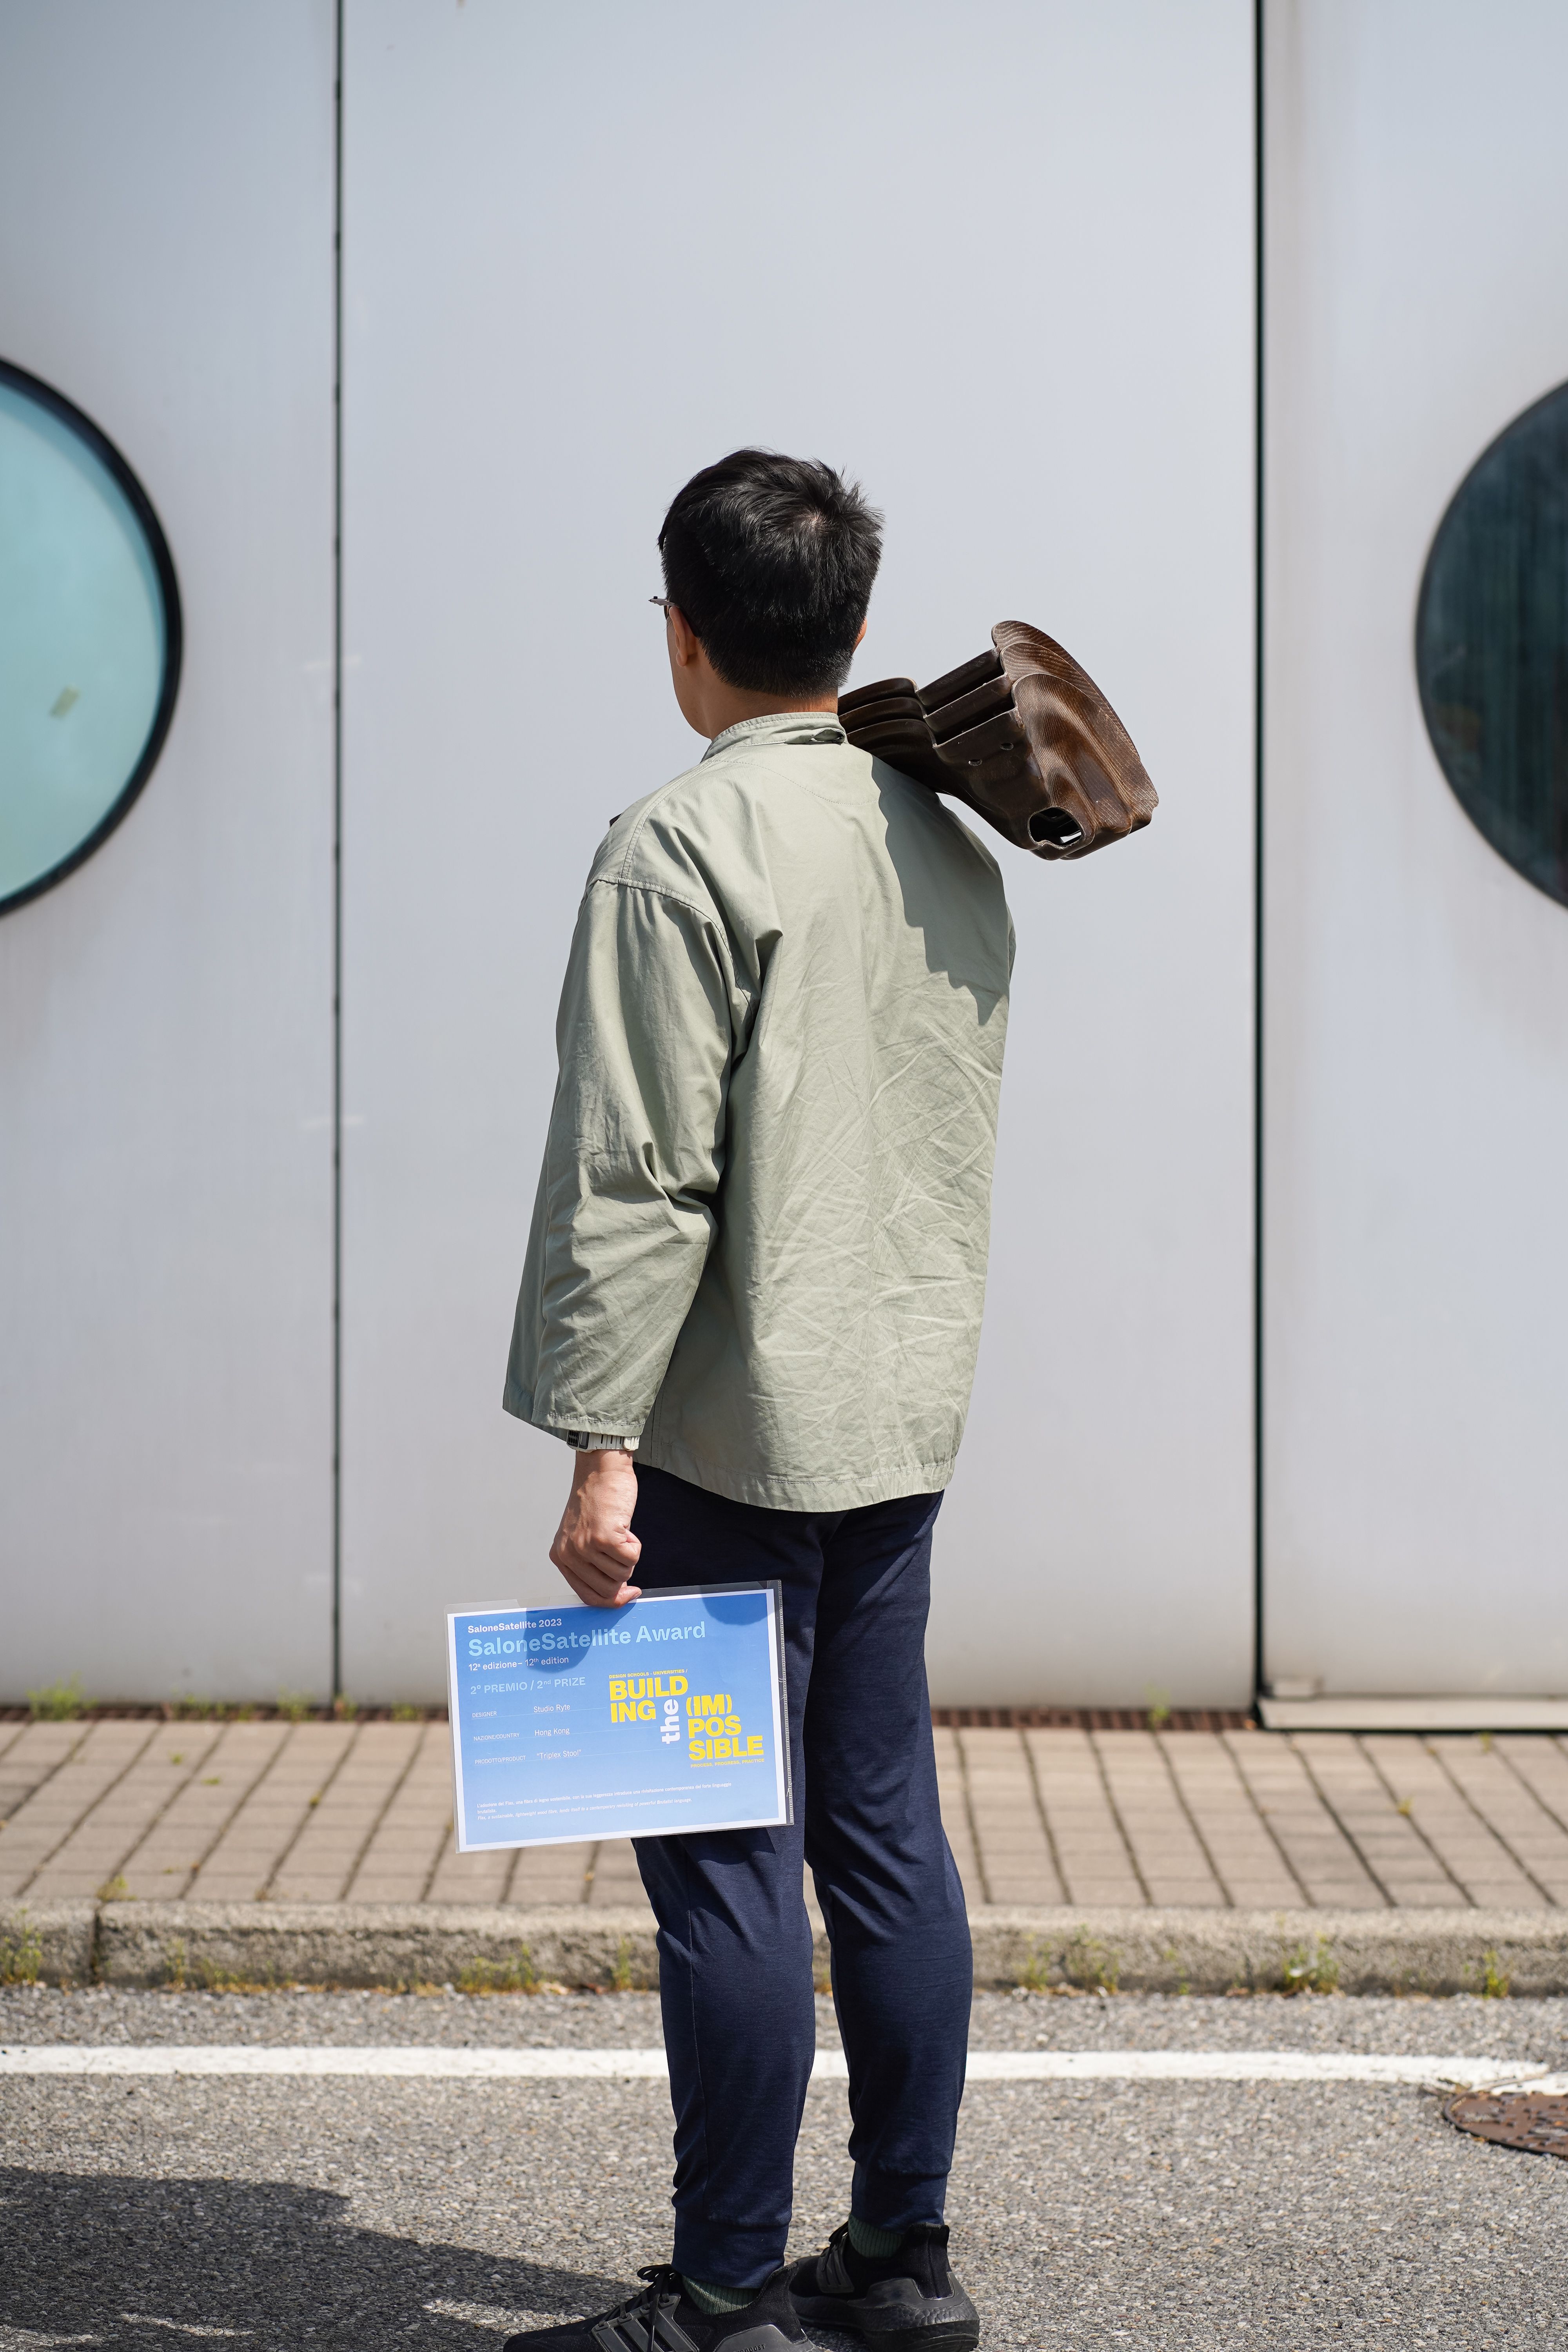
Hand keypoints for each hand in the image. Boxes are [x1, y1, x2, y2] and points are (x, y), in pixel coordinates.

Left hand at [549, 1450, 642, 1606]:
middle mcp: (570, 1554)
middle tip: (623, 1552)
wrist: (602, 1471)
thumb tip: (618, 1594)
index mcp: (561, 1557)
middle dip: (623, 1575)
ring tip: (619, 1532)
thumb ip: (593, 1565)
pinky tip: (624, 1527)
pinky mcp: (605, 1538)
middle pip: (607, 1590)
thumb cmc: (597, 1501)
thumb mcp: (584, 1537)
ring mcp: (586, 1547)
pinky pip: (632, 1559)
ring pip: (622, 1574)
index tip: (628, 1594)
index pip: (587, 1596)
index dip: (611, 1600)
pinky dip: (635, 1545)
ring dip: (629, 1555)